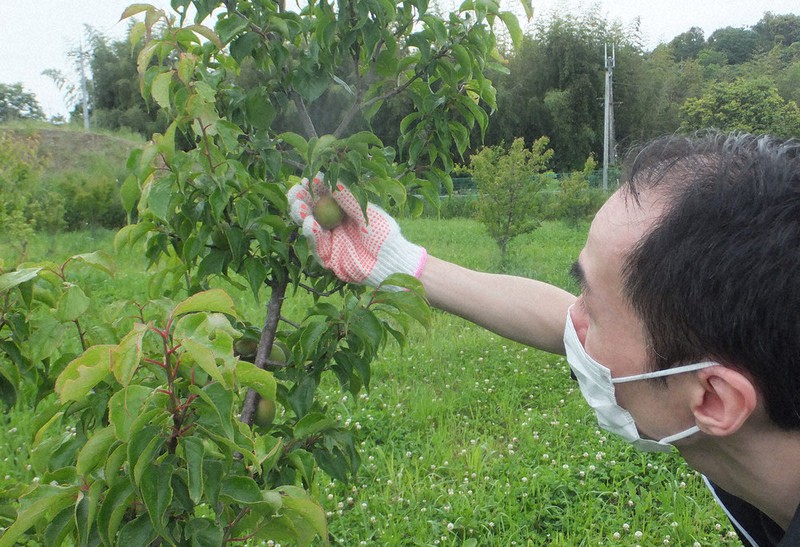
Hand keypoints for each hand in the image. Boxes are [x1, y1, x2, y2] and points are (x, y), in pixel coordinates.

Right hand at [288, 173, 426, 286]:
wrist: (391, 261)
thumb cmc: (384, 234)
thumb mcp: (366, 212)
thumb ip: (347, 198)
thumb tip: (326, 178)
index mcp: (342, 210)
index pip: (323, 197)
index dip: (313, 188)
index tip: (307, 179)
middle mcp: (333, 224)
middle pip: (311, 211)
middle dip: (300, 200)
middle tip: (296, 192)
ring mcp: (329, 240)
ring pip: (309, 226)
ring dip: (301, 215)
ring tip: (299, 205)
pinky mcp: (328, 258)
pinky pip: (316, 245)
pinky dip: (311, 234)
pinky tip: (309, 223)